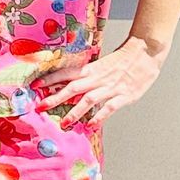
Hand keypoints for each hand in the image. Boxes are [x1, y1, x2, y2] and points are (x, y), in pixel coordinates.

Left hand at [34, 35, 164, 125]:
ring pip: (89, 100)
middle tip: (40, 107)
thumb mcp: (101, 65)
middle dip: (55, 98)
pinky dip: (100, 117)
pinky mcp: (125, 95)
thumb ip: (87, 77)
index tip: (34, 85)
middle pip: (72, 88)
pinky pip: (110, 107)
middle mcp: (97, 78)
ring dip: (75, 112)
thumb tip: (69, 88)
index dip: (50, 79)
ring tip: (65, 124)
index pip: (66, 73)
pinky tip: (91, 126)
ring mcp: (111, 87)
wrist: (145, 52)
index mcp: (91, 69)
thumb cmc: (122, 60)